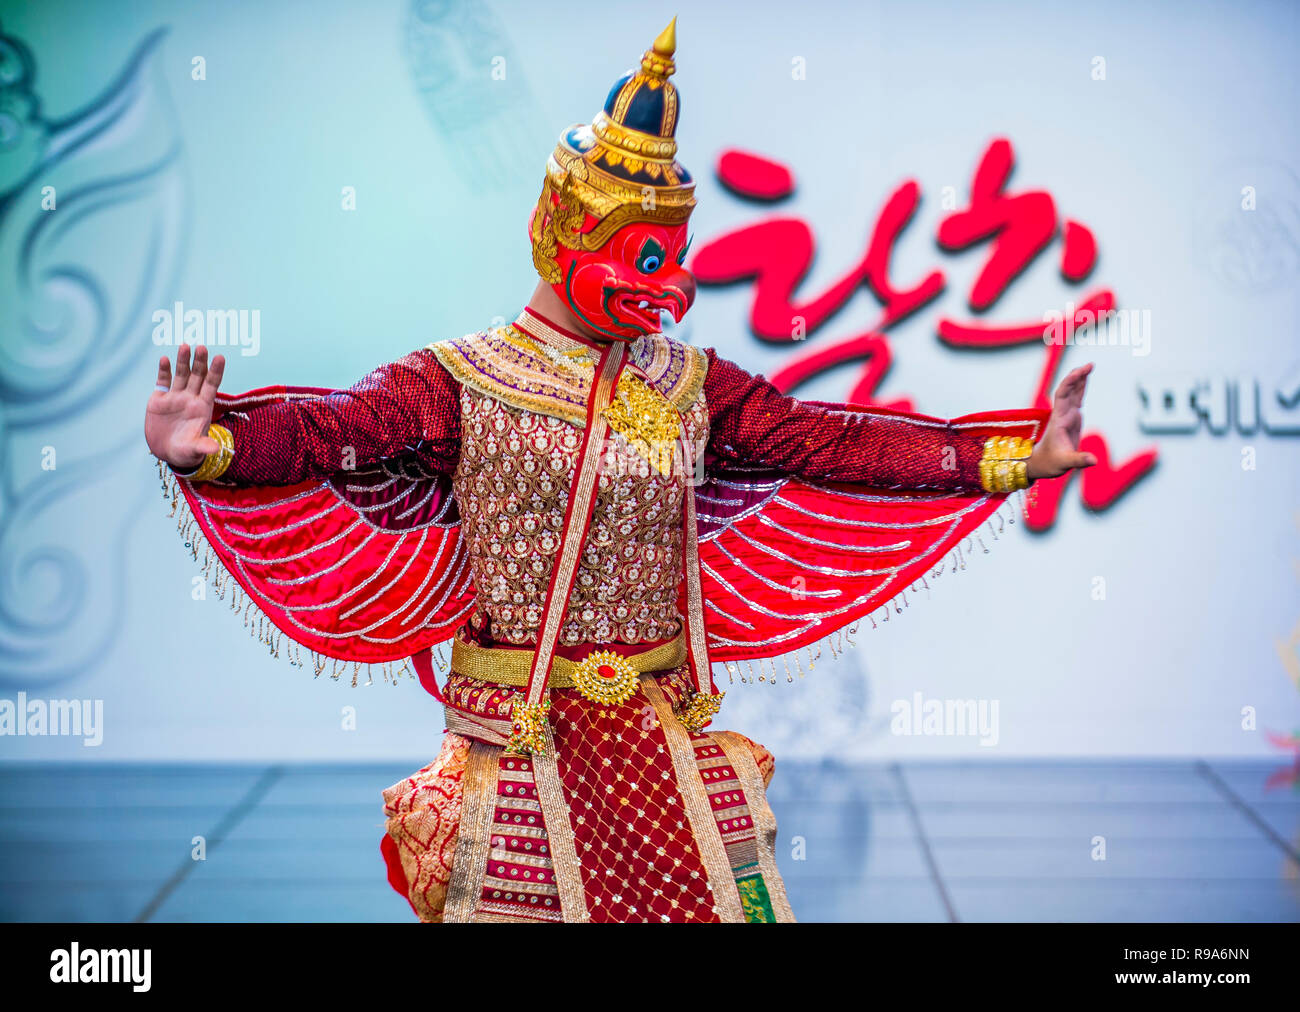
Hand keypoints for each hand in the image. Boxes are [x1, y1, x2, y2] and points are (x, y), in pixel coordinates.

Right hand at [145, 344, 226, 469]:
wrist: (166, 452)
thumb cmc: (186, 452)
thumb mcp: (195, 450)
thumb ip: (203, 446)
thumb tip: (216, 449)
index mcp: (203, 407)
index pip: (212, 385)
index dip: (216, 371)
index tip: (220, 357)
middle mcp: (191, 398)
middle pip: (198, 376)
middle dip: (200, 362)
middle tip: (202, 347)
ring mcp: (175, 397)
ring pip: (181, 375)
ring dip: (183, 361)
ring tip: (185, 346)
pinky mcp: (159, 399)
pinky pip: (163, 381)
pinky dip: (164, 371)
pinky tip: (165, 359)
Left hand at [1026, 364, 1097, 480]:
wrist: (1042, 464)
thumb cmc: (1050, 463)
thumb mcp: (1064, 463)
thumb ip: (1079, 460)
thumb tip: (1094, 460)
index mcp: (1059, 420)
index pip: (1063, 395)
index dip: (1071, 382)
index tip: (1082, 371)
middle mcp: (1062, 414)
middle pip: (1068, 390)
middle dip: (1077, 376)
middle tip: (1090, 365)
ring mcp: (1067, 416)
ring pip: (1072, 393)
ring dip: (1080, 380)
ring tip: (1090, 366)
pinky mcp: (1072, 420)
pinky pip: (1076, 400)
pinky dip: (1081, 389)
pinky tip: (1086, 380)